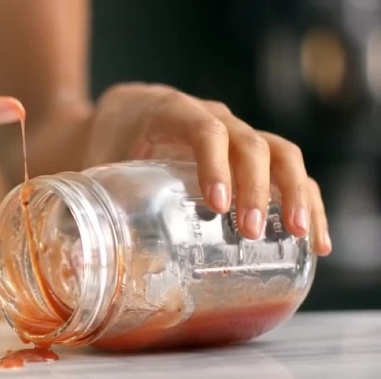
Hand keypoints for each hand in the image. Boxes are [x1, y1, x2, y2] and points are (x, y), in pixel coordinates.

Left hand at [85, 83, 330, 255]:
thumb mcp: (97, 158)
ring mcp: (237, 133)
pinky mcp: (251, 155)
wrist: (123, 115)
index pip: (203, 130)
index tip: (217, 205)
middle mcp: (213, 117)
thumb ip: (89, 197)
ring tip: (299, 237)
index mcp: (171, 112)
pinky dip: (307, 201)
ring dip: (295, 194)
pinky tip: (315, 240)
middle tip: (248, 233)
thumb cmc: (108, 140)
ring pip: (281, 153)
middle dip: (256, 189)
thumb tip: (73, 257)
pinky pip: (288, 171)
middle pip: (250, 143)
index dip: (215, 165)